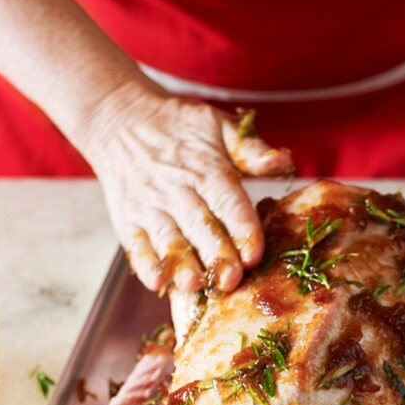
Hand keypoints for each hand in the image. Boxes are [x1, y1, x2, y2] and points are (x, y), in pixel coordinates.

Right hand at [81, 80, 292, 295]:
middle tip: (231, 280)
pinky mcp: (127, 220)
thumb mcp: (218, 125)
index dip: (242, 228)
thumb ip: (251, 148)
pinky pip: (136, 246)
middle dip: (216, 254)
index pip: (227, 202)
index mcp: (206, 169)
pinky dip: (146, 266)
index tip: (254, 254)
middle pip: (200, 226)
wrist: (120, 118)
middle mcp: (177, 190)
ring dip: (181, 264)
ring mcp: (149, 207)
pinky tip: (158, 284)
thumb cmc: (179, 127)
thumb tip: (284, 160)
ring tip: (194, 285)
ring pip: (168, 239)